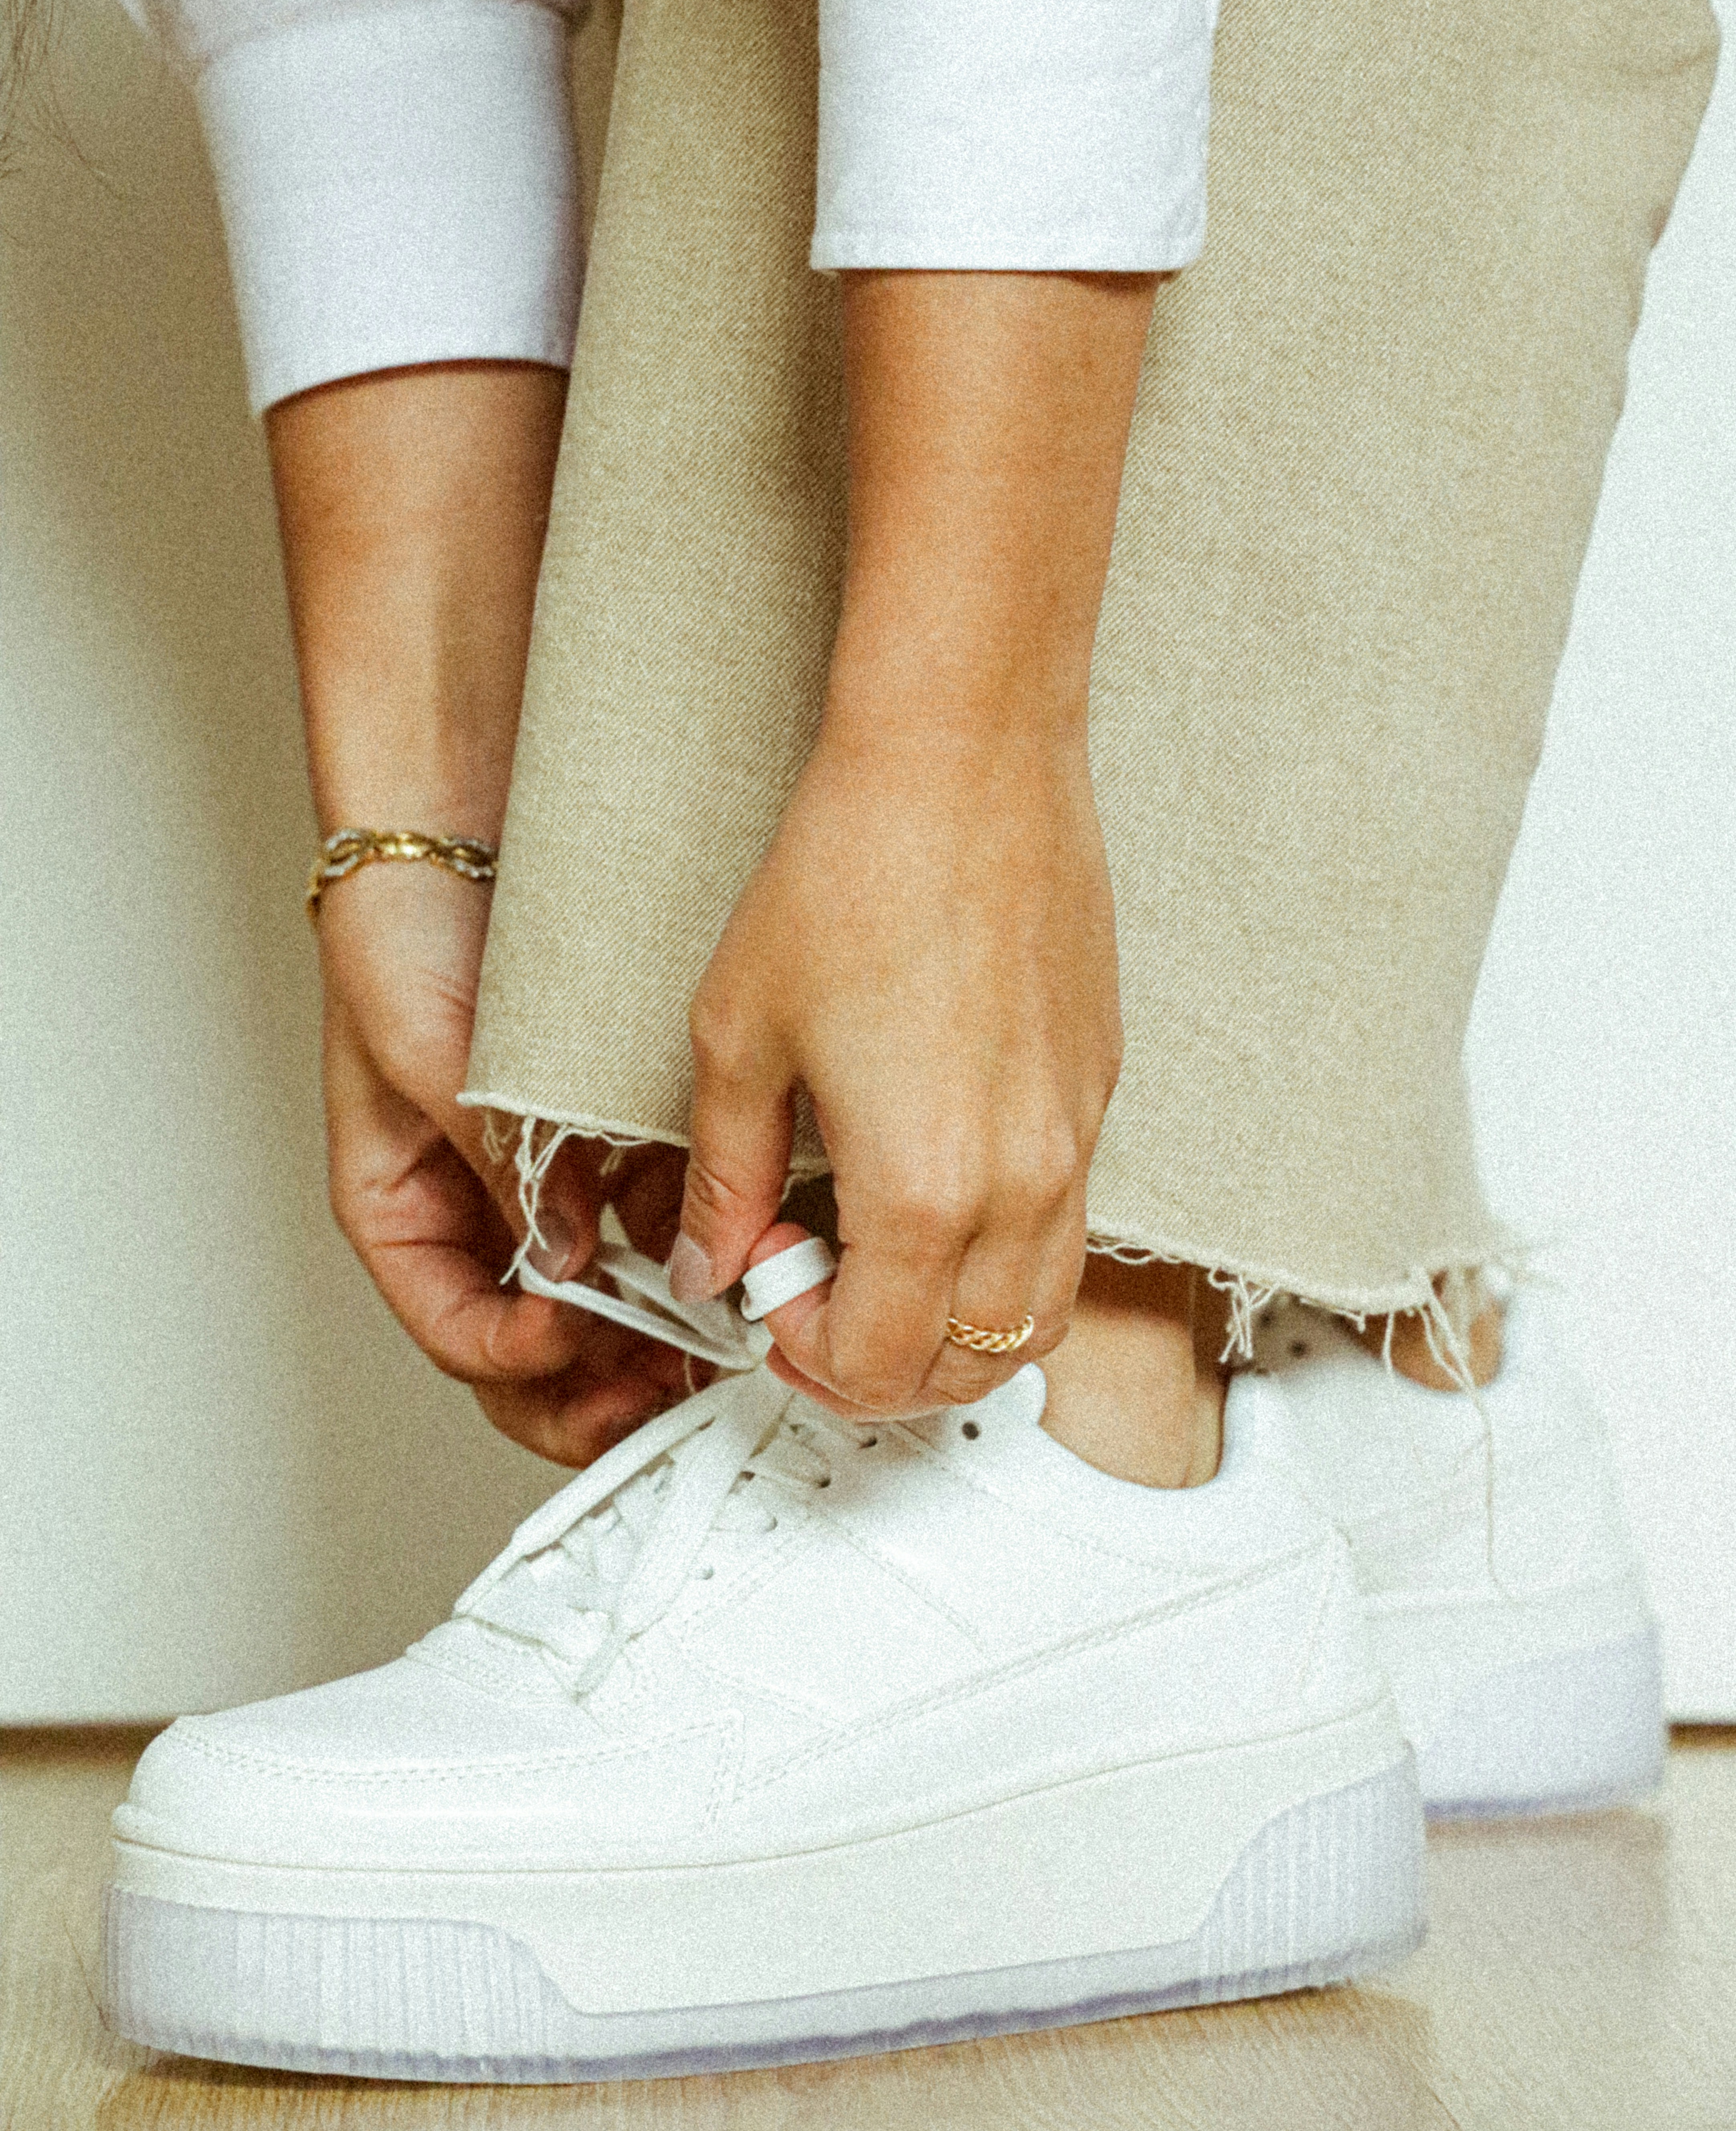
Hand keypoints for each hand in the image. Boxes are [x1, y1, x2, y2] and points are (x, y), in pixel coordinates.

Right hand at [316, 858, 693, 1464]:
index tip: (577, 1339)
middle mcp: (475, 1211)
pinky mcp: (604, 1141)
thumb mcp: (432, 1059)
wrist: (453, 830)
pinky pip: (648, 1221)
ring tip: (715, 1343)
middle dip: (600, 1386)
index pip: (460, 1330)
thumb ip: (497, 1163)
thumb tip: (563, 1258)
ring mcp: (543, 1181)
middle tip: (669, 1390)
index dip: (520, 1358)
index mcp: (406, 1211)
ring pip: (600, 1302)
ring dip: (656, 1335)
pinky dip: (684, 1250)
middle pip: (532, 1346)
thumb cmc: (404, 933)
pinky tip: (724, 1251)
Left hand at [671, 729, 1122, 1415]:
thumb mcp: (739, 1037)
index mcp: (924, 1189)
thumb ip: (725, 1177)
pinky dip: (999, 1256)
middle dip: (876, 1363)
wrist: (962, 764)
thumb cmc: (854, 872)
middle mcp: (1021, 1182)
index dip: (801, 1353)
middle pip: (967, 1366)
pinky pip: (1065, 1227)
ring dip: (952, 1329)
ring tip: (874, 1258)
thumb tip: (712, 1262)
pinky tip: (931, 1182)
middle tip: (807, 1290)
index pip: (878, 1365)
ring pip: (1034, 1318)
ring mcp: (1074, 1139)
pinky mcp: (1096, 1091)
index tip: (760, 1287)